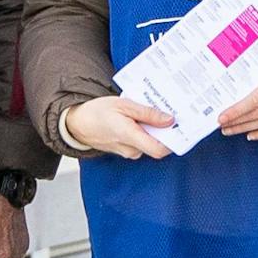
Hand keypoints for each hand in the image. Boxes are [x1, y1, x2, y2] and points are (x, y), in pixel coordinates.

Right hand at [62, 94, 177, 160]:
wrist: (77, 123)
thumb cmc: (97, 112)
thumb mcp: (124, 105)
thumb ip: (148, 113)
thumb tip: (169, 120)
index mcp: (129, 136)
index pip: (159, 149)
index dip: (173, 140)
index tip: (181, 127)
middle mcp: (130, 149)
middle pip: (157, 145)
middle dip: (164, 130)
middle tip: (168, 113)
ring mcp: (127, 152)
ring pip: (149, 143)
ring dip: (153, 130)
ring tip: (149, 113)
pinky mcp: (126, 151)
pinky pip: (141, 143)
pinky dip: (144, 132)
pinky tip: (140, 120)